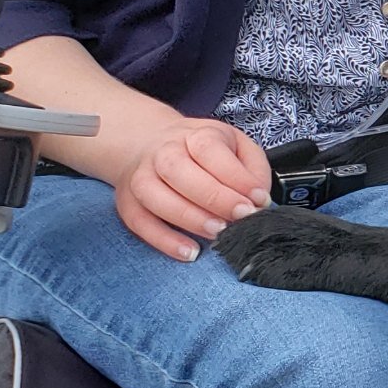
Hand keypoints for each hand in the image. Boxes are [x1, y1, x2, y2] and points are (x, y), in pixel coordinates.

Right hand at [116, 116, 273, 262]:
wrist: (152, 145)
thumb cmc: (202, 152)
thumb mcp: (235, 145)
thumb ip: (253, 167)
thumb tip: (259, 197)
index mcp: (194, 135)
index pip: (210, 150)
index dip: (236, 177)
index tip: (257, 199)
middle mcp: (162, 152)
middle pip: (178, 170)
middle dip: (214, 198)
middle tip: (240, 217)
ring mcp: (141, 177)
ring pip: (155, 196)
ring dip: (189, 218)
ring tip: (218, 233)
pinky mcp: (128, 203)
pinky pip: (140, 223)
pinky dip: (163, 240)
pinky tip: (189, 251)